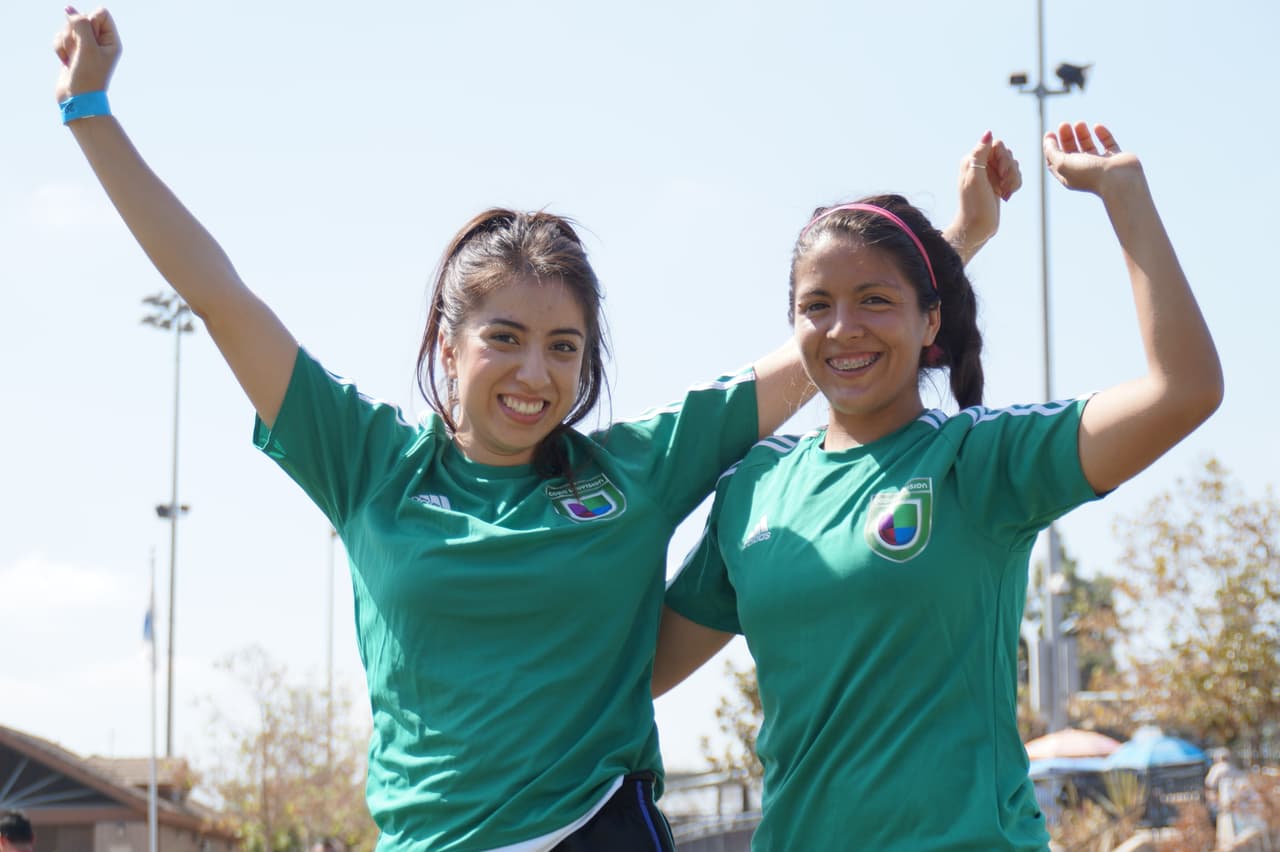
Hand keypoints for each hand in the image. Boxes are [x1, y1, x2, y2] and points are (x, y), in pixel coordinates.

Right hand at [54, 6, 119, 102]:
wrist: (77, 99)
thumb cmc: (88, 76)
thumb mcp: (87, 48)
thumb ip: (81, 25)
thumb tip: (70, 10)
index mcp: (111, 41)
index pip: (101, 13)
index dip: (90, 20)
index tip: (89, 38)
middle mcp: (100, 42)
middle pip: (82, 18)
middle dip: (75, 33)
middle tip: (80, 52)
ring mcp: (84, 47)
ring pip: (68, 27)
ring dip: (67, 42)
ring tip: (73, 59)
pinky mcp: (71, 52)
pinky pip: (59, 37)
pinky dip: (59, 48)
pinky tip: (65, 62)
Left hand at [948, 131, 1021, 259]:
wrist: (977, 227)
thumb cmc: (974, 204)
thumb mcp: (975, 178)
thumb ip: (980, 154)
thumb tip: (988, 132)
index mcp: (972, 160)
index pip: (997, 145)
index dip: (1003, 157)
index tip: (1001, 173)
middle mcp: (981, 164)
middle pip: (1007, 154)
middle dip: (1010, 169)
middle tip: (1002, 186)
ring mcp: (990, 174)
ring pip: (1013, 165)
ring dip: (1013, 179)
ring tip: (1005, 192)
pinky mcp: (998, 183)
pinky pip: (1014, 175)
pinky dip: (1014, 185)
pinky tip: (1007, 195)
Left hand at [1043, 122, 1143, 197]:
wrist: (1119, 180)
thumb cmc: (1089, 173)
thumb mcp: (1063, 163)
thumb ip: (1052, 152)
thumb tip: (1047, 140)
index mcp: (1070, 176)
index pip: (1056, 162)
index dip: (1051, 148)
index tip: (1050, 133)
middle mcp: (1085, 171)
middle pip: (1072, 152)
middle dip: (1066, 138)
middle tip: (1064, 125)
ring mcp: (1101, 164)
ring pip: (1089, 147)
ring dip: (1082, 134)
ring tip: (1079, 123)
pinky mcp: (1116, 158)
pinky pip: (1108, 144)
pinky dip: (1103, 134)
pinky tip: (1097, 127)